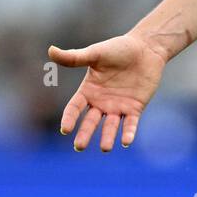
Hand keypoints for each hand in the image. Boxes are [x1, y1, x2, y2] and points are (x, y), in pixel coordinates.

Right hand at [48, 33, 168, 151]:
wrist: (146, 48)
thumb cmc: (119, 49)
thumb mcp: (95, 53)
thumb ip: (74, 57)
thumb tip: (50, 50)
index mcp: (88, 91)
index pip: (75, 108)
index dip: (70, 118)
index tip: (65, 129)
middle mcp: (101, 102)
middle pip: (90, 121)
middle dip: (85, 134)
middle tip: (79, 147)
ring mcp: (118, 106)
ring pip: (110, 126)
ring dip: (108, 137)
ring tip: (105, 148)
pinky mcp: (135, 108)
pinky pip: (130, 123)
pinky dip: (128, 132)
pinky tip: (126, 141)